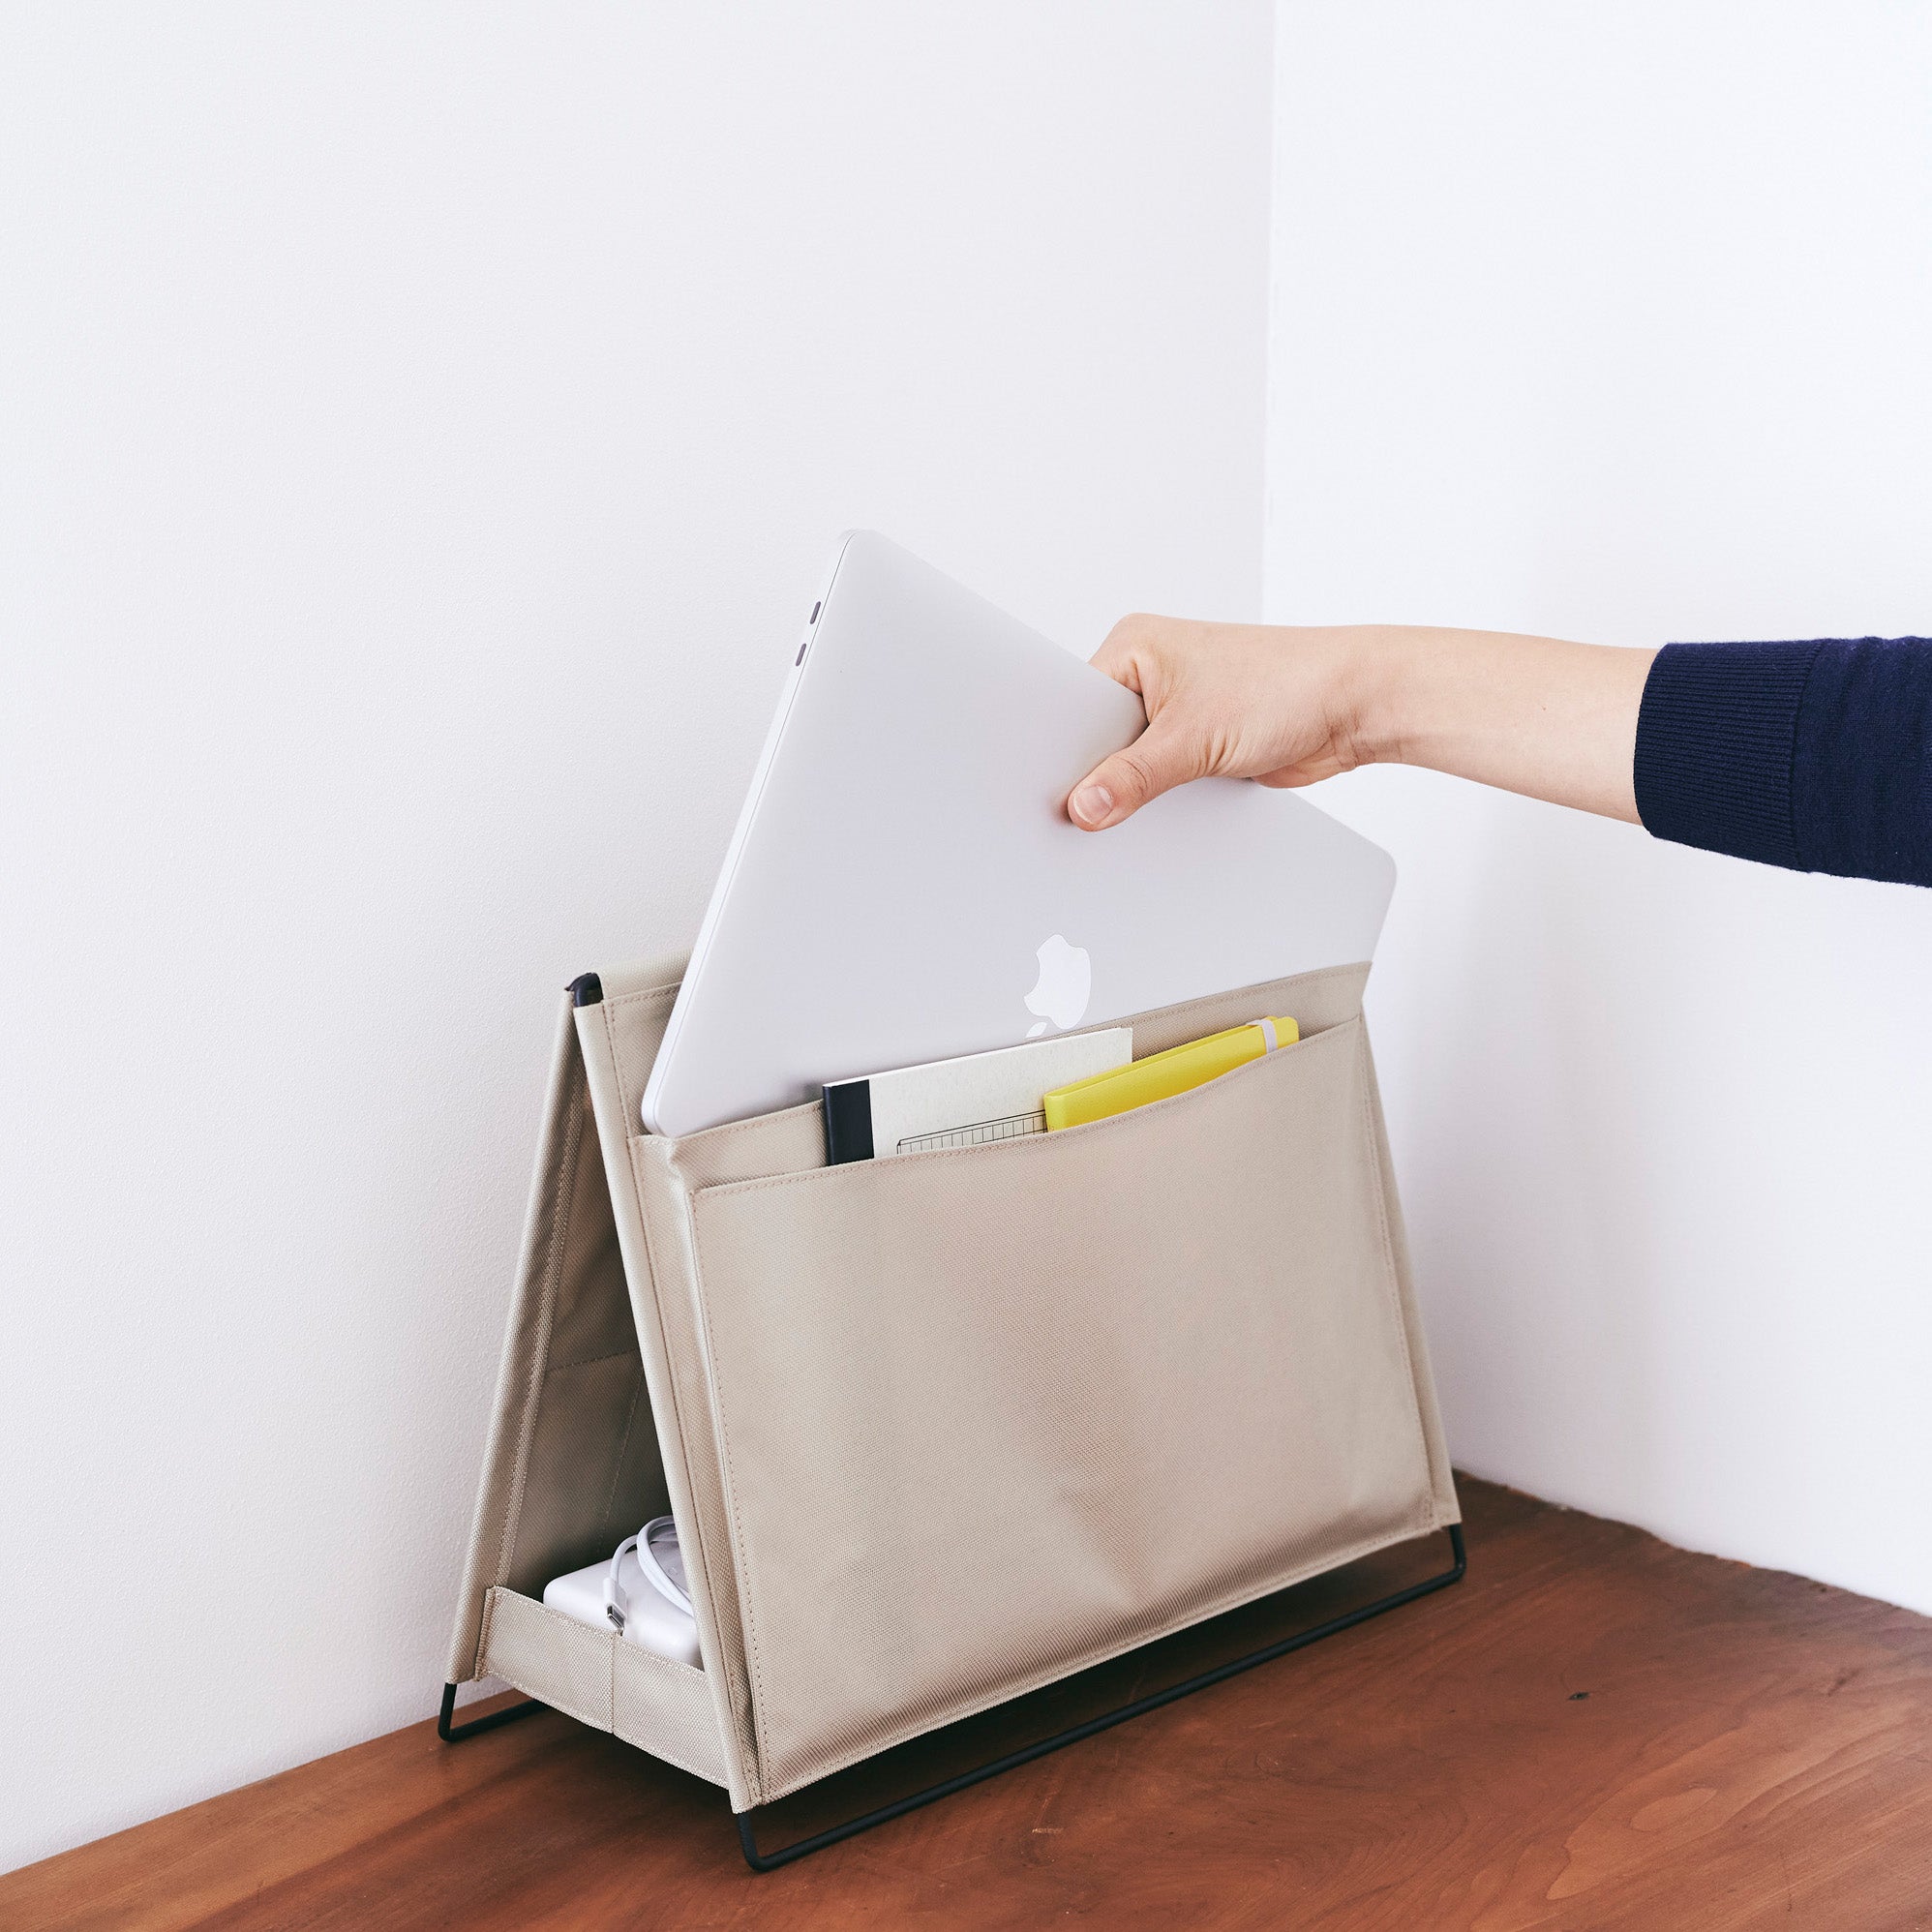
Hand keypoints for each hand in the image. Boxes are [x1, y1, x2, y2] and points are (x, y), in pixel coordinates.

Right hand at [1065, 616, 1385, 830]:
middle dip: (1101, 774)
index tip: (1052, 792)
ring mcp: (1174, 706)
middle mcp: (1150, 671)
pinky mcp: (1197, 739)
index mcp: (1133, 645)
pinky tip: (1162, 810)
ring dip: (1137, 788)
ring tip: (1135, 806)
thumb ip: (1132, 778)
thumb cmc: (1288, 684)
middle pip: (1098, 738)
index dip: (1062, 752)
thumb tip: (1084, 806)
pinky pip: (1161, 777)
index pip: (1072, 705)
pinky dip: (1162, 796)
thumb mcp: (1193, 738)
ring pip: (1130, 762)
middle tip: (1090, 810)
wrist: (1354, 706)